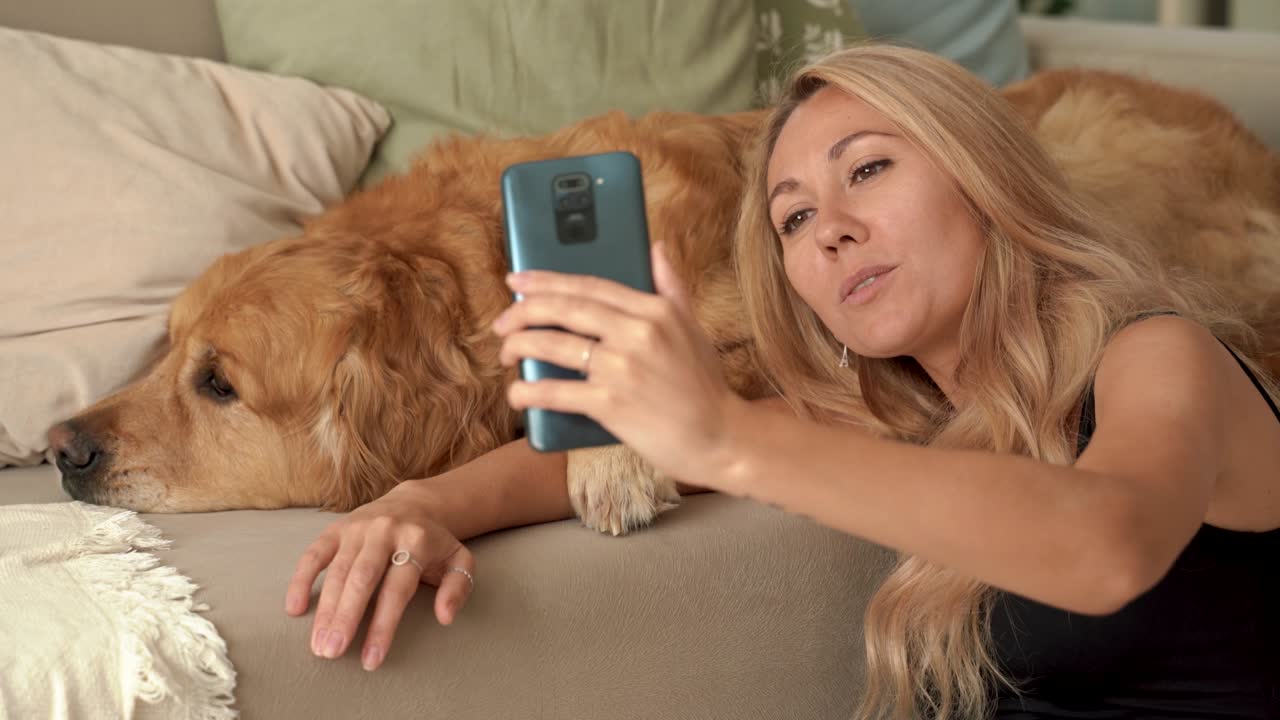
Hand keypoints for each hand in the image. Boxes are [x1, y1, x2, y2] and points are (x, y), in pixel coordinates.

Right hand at [284, 480, 475, 670]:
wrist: (412, 504)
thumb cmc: (433, 543)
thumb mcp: (458, 559)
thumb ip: (458, 587)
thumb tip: (445, 617)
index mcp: (417, 540)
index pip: (397, 589)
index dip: (383, 626)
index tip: (371, 659)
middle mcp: (385, 531)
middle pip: (363, 579)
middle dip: (346, 618)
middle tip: (332, 653)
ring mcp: (357, 528)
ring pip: (337, 571)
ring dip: (325, 610)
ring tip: (318, 644)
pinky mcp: (336, 528)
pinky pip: (314, 554)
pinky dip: (301, 580)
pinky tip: (294, 609)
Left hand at [492, 242, 744, 484]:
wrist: (720, 437)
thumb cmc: (704, 385)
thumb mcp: (692, 327)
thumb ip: (671, 285)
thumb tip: (655, 247)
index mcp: (655, 310)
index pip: (590, 286)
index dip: (547, 281)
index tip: (518, 280)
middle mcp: (637, 332)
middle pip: (565, 309)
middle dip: (524, 310)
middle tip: (503, 320)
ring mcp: (622, 368)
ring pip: (554, 346)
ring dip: (520, 346)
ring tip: (506, 352)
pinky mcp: (611, 404)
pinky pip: (557, 392)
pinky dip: (529, 392)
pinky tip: (517, 392)